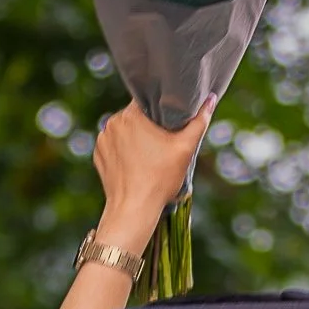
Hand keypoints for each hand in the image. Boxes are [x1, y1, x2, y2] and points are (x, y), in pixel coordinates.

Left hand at [93, 96, 215, 252]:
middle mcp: (113, 122)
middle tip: (164, 141)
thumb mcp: (185, 149)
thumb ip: (199, 121)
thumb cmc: (161, 179)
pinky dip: (123, 150)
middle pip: (136, 115)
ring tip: (150, 154)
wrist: (133, 209)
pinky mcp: (98, 154)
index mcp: (132, 114)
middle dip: (149, 124)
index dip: (162, 108)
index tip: (171, 120)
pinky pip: (114, 144)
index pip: (148, 99)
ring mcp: (103, 139)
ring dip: (135, 136)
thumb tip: (211, 98)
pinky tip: (135, 163)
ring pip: (124, 130)